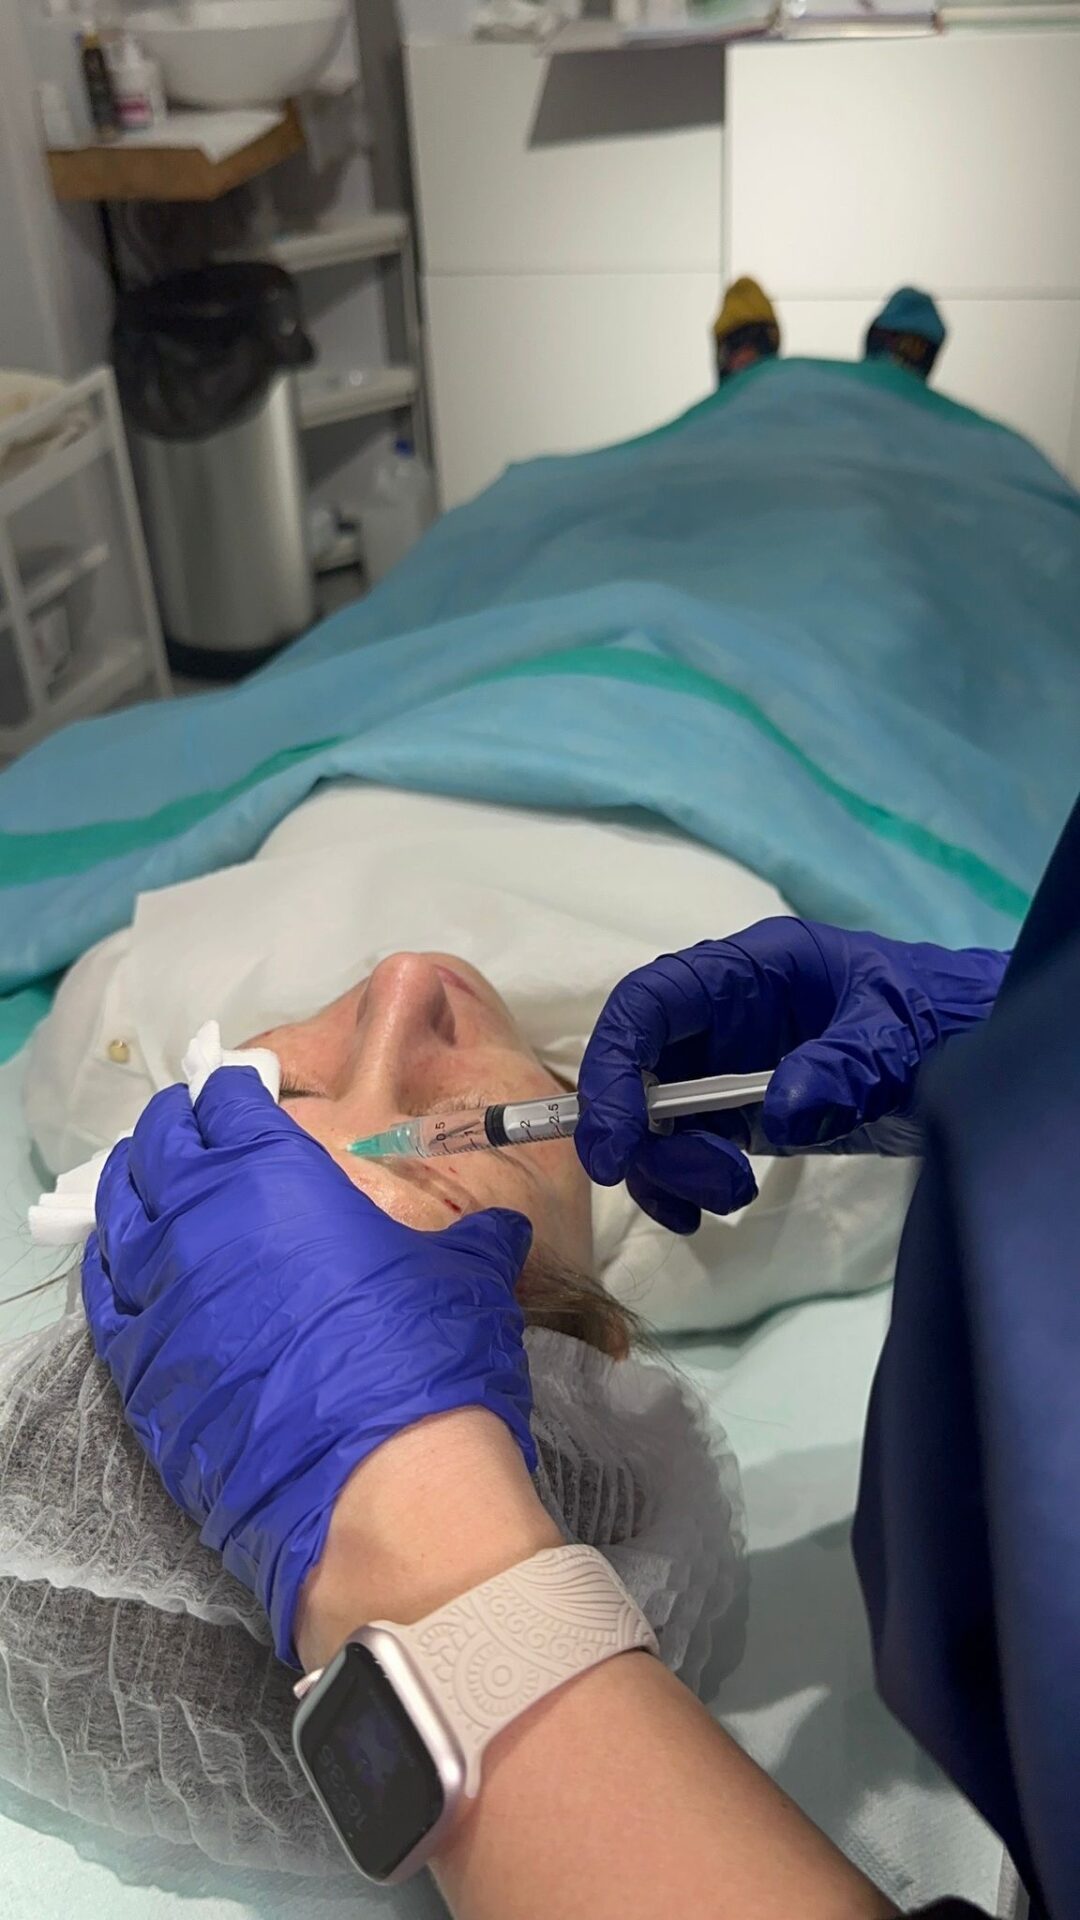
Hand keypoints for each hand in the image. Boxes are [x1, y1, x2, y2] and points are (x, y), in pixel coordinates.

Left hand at [82, 1068, 534, 1664]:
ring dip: (137, 1191)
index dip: (237, 1092)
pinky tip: (132, 1266)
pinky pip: (105, 1295)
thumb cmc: (426, 1359)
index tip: (246, 1096)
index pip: (230, 1101)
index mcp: (274, 1171)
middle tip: (201, 1133)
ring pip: (121, 1213)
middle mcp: (201, 1218)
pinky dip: (115, 1268)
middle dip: (179, 1130)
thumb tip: (502, 1228)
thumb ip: (473, 1237)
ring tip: (158, 1187)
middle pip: (161, 1146)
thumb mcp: (465, 1274)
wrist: (381, 1489)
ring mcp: (159, 1294)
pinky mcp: (138, 1368)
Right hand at [576, 918, 1006, 1231]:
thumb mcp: (896, 1036)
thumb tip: (778, 1112)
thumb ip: (842, 1066)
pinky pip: (683, 1148)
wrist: (969, 1042)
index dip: (612, 1068)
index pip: (646, 1005)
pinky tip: (703, 1214)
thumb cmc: (933, 1016)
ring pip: (654, 1119)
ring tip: (733, 1196)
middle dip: (650, 1138)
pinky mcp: (739, 1112)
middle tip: (713, 1184)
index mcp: (746, 970)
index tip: (612, 1145)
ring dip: (672, 1169)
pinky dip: (678, 1186)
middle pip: (637, 1070)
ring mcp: (724, 1065)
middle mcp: (719, 1015)